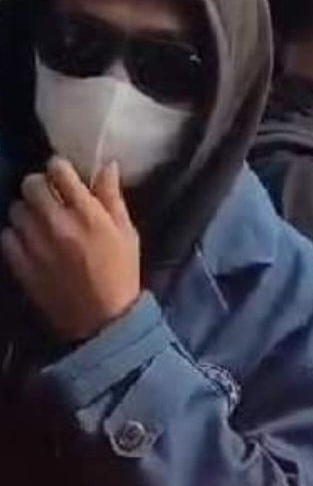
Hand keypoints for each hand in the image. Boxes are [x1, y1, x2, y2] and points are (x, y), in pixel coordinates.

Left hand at [1, 157, 140, 341]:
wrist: (103, 319)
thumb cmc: (121, 272)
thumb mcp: (127, 233)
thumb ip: (113, 198)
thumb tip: (107, 166)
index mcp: (88, 214)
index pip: (60, 171)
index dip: (59, 167)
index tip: (63, 173)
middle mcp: (58, 224)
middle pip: (31, 185)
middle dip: (39, 185)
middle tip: (49, 196)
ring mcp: (35, 244)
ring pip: (16, 209)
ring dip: (27, 211)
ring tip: (39, 221)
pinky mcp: (20, 263)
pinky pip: (6, 236)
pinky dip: (16, 235)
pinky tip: (30, 242)